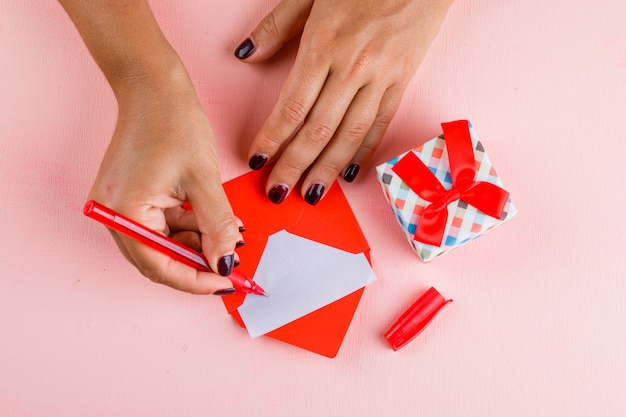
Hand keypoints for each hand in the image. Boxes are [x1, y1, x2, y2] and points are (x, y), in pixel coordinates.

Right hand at [88, 69, 242, 294]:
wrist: (153, 86)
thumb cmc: (173, 123)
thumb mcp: (203, 179)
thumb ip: (215, 226)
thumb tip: (225, 262)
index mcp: (123, 212)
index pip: (161, 266)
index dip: (197, 280)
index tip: (227, 282)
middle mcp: (112, 214)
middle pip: (158, 259)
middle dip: (197, 264)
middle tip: (231, 265)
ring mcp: (119, 205)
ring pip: (162, 244)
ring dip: (196, 244)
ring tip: (229, 239)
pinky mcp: (130, 196)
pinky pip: (160, 225)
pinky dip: (187, 228)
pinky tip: (213, 224)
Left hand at [235, 0, 452, 203]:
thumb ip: (277, 26)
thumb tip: (247, 54)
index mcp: (324, 44)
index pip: (292, 106)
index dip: (272, 139)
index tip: (258, 161)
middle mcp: (352, 67)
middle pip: (318, 129)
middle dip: (294, 165)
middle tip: (278, 192)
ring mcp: (380, 78)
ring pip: (349, 134)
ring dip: (327, 169)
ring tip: (311, 195)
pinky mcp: (401, 81)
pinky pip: (379, 124)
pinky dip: (364, 152)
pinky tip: (349, 174)